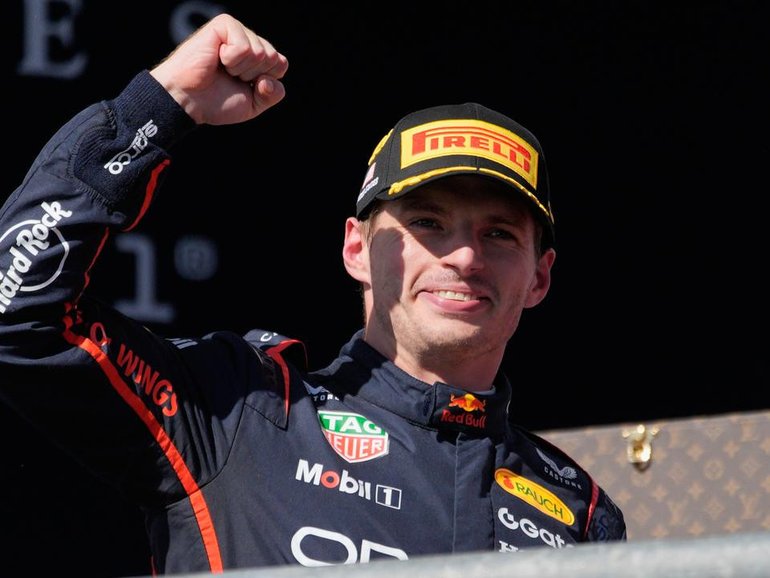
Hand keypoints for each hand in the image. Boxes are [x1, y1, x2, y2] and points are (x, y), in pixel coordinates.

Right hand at [150, 13, 287, 125]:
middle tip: (229, 77)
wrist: (188, 100)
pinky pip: (244, 47)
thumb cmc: (216, 101)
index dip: (266, 82)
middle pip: (273, 57)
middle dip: (253, 75)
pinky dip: (231, 60)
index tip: (243, 86)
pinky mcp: (224, 25)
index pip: (281, 64)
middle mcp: (249, 41)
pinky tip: (216, 58)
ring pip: (260, 52)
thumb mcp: (253, 105)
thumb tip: (270, 79)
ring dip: (240, 69)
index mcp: (257, 58)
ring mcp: (237, 31)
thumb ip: (272, 94)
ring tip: (222, 68)